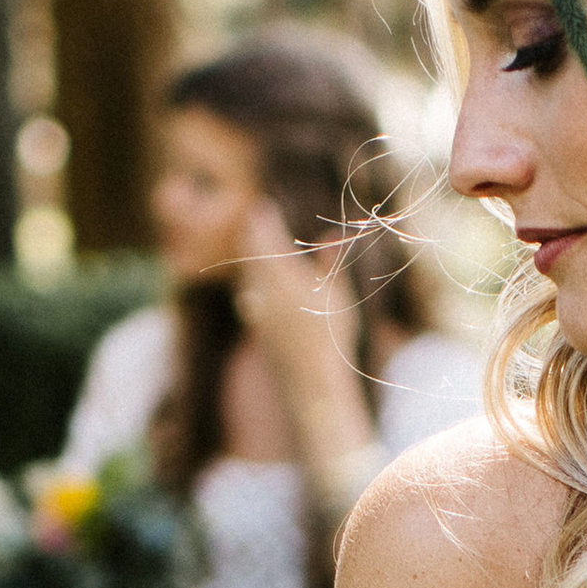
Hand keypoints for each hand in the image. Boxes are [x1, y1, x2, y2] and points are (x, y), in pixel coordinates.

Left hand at [230, 198, 333, 353]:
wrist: (310, 380)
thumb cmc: (330, 335)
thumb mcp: (336, 295)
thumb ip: (330, 263)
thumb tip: (333, 235)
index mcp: (281, 277)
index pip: (266, 241)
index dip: (262, 223)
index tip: (261, 208)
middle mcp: (263, 292)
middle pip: (253, 258)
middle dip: (254, 240)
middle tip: (255, 224)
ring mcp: (257, 312)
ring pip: (249, 279)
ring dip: (252, 263)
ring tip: (255, 252)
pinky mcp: (259, 329)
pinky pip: (251, 298)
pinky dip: (254, 286)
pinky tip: (254, 291)